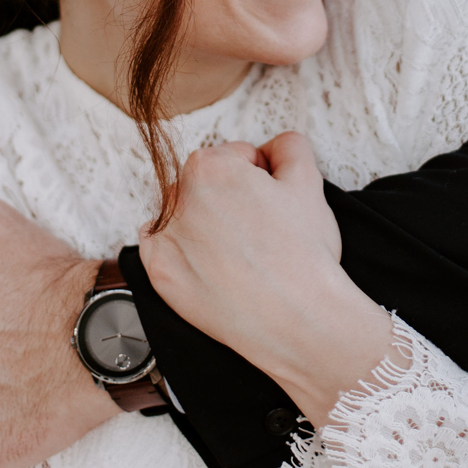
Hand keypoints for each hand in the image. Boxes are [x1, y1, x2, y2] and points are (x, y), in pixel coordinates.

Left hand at [142, 133, 394, 424]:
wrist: (298, 321)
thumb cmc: (303, 253)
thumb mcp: (308, 182)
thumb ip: (288, 147)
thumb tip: (273, 146)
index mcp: (210, 166)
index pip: (233, 157)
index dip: (259, 179)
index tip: (272, 204)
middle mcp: (178, 197)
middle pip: (203, 184)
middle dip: (227, 199)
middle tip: (260, 231)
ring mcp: (165, 239)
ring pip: (181, 215)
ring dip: (202, 223)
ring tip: (238, 254)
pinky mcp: (160, 275)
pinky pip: (158, 249)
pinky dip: (180, 253)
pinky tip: (211, 266)